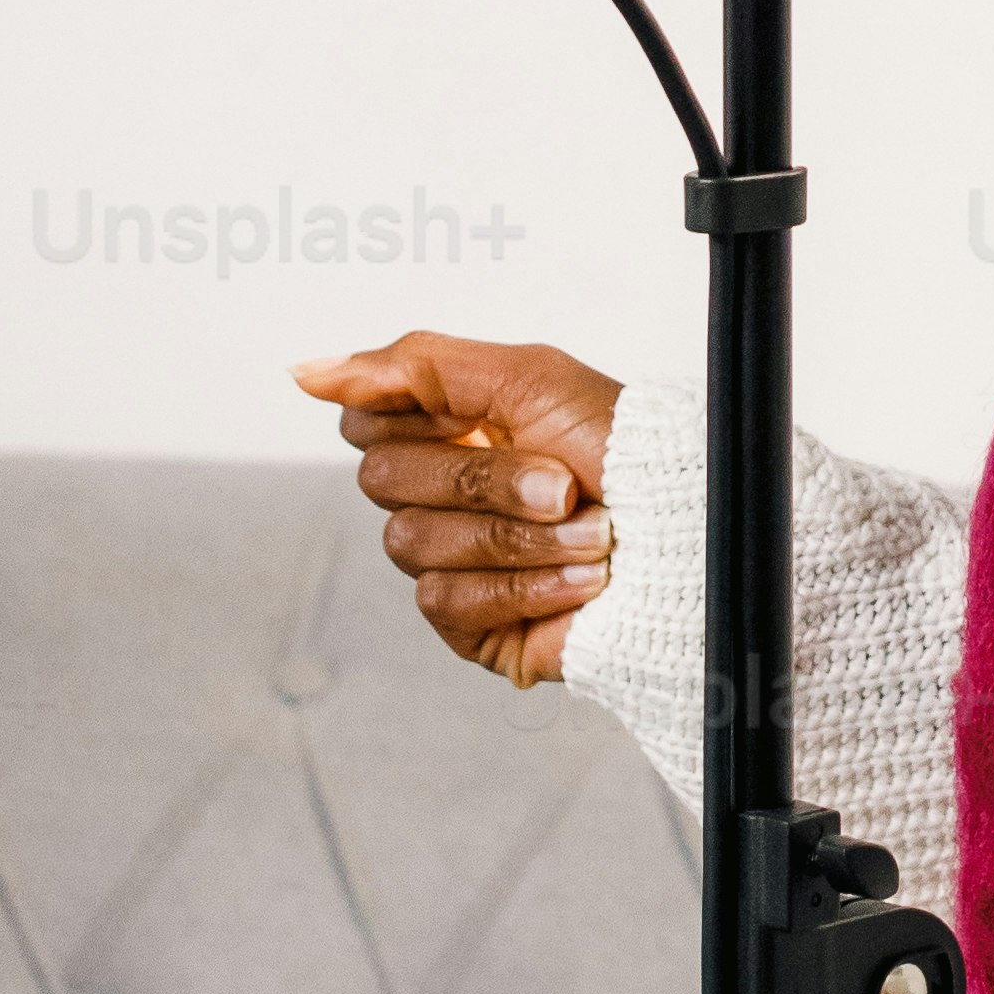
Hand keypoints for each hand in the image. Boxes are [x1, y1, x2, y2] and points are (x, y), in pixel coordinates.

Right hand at [295, 333, 619, 686]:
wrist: (687, 535)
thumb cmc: (624, 448)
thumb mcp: (526, 376)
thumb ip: (413, 365)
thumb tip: (305, 371)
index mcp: (448, 430)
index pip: (366, 423)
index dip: (418, 418)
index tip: (480, 417)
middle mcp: (442, 496)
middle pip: (382, 481)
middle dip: (486, 480)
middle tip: (564, 484)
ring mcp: (452, 563)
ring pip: (414, 543)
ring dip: (520, 537)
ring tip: (591, 532)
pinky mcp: (471, 628)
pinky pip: (447, 601)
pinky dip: (525, 586)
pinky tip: (581, 582)